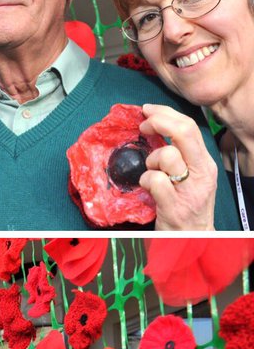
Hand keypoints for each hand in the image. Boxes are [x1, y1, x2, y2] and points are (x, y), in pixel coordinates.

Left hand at [139, 104, 217, 230]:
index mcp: (204, 162)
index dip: (165, 113)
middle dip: (159, 122)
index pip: (189, 126)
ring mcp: (189, 190)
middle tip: (143, 126)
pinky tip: (147, 187)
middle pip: (183, 133)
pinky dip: (145, 181)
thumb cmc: (185, 203)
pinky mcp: (174, 206)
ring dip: (151, 160)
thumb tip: (156, 126)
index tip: (147, 111)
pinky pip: (154, 180)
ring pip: (167, 155)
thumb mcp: (189, 174)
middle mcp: (202, 173)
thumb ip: (178, 153)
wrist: (192, 237)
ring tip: (151, 171)